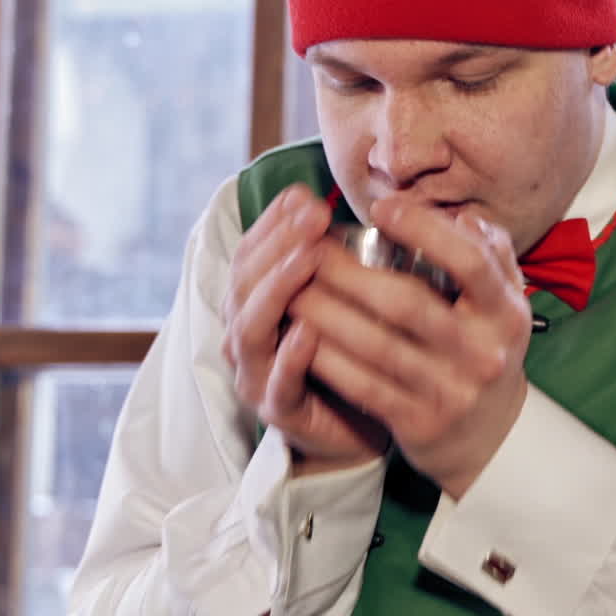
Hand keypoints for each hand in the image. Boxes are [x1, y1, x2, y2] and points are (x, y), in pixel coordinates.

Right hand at [221, 183, 390, 470]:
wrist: (367, 420)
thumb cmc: (358, 347)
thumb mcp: (349, 292)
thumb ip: (344, 253)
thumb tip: (372, 200)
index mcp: (258, 299)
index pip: (252, 250)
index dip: (276, 221)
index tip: (307, 195)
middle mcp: (248, 333)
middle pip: (244, 280)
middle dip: (279, 242)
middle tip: (314, 216)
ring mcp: (258, 373)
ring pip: (250, 326)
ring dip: (279, 287)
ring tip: (309, 258)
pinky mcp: (278, 412)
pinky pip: (276, 383)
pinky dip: (289, 356)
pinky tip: (307, 331)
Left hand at [285, 198, 532, 497]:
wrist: (491, 437)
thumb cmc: (485, 348)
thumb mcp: (505, 302)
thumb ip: (491, 253)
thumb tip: (462, 217)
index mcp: (505, 313)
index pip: (469, 263)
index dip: (425, 231)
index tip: (381, 209)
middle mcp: (482, 352)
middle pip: (409, 304)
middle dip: (351, 274)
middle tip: (310, 250)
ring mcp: (451, 391)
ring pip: (377, 347)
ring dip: (328, 314)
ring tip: (294, 289)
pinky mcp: (419, 424)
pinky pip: (364, 386)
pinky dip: (330, 359)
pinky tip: (302, 336)